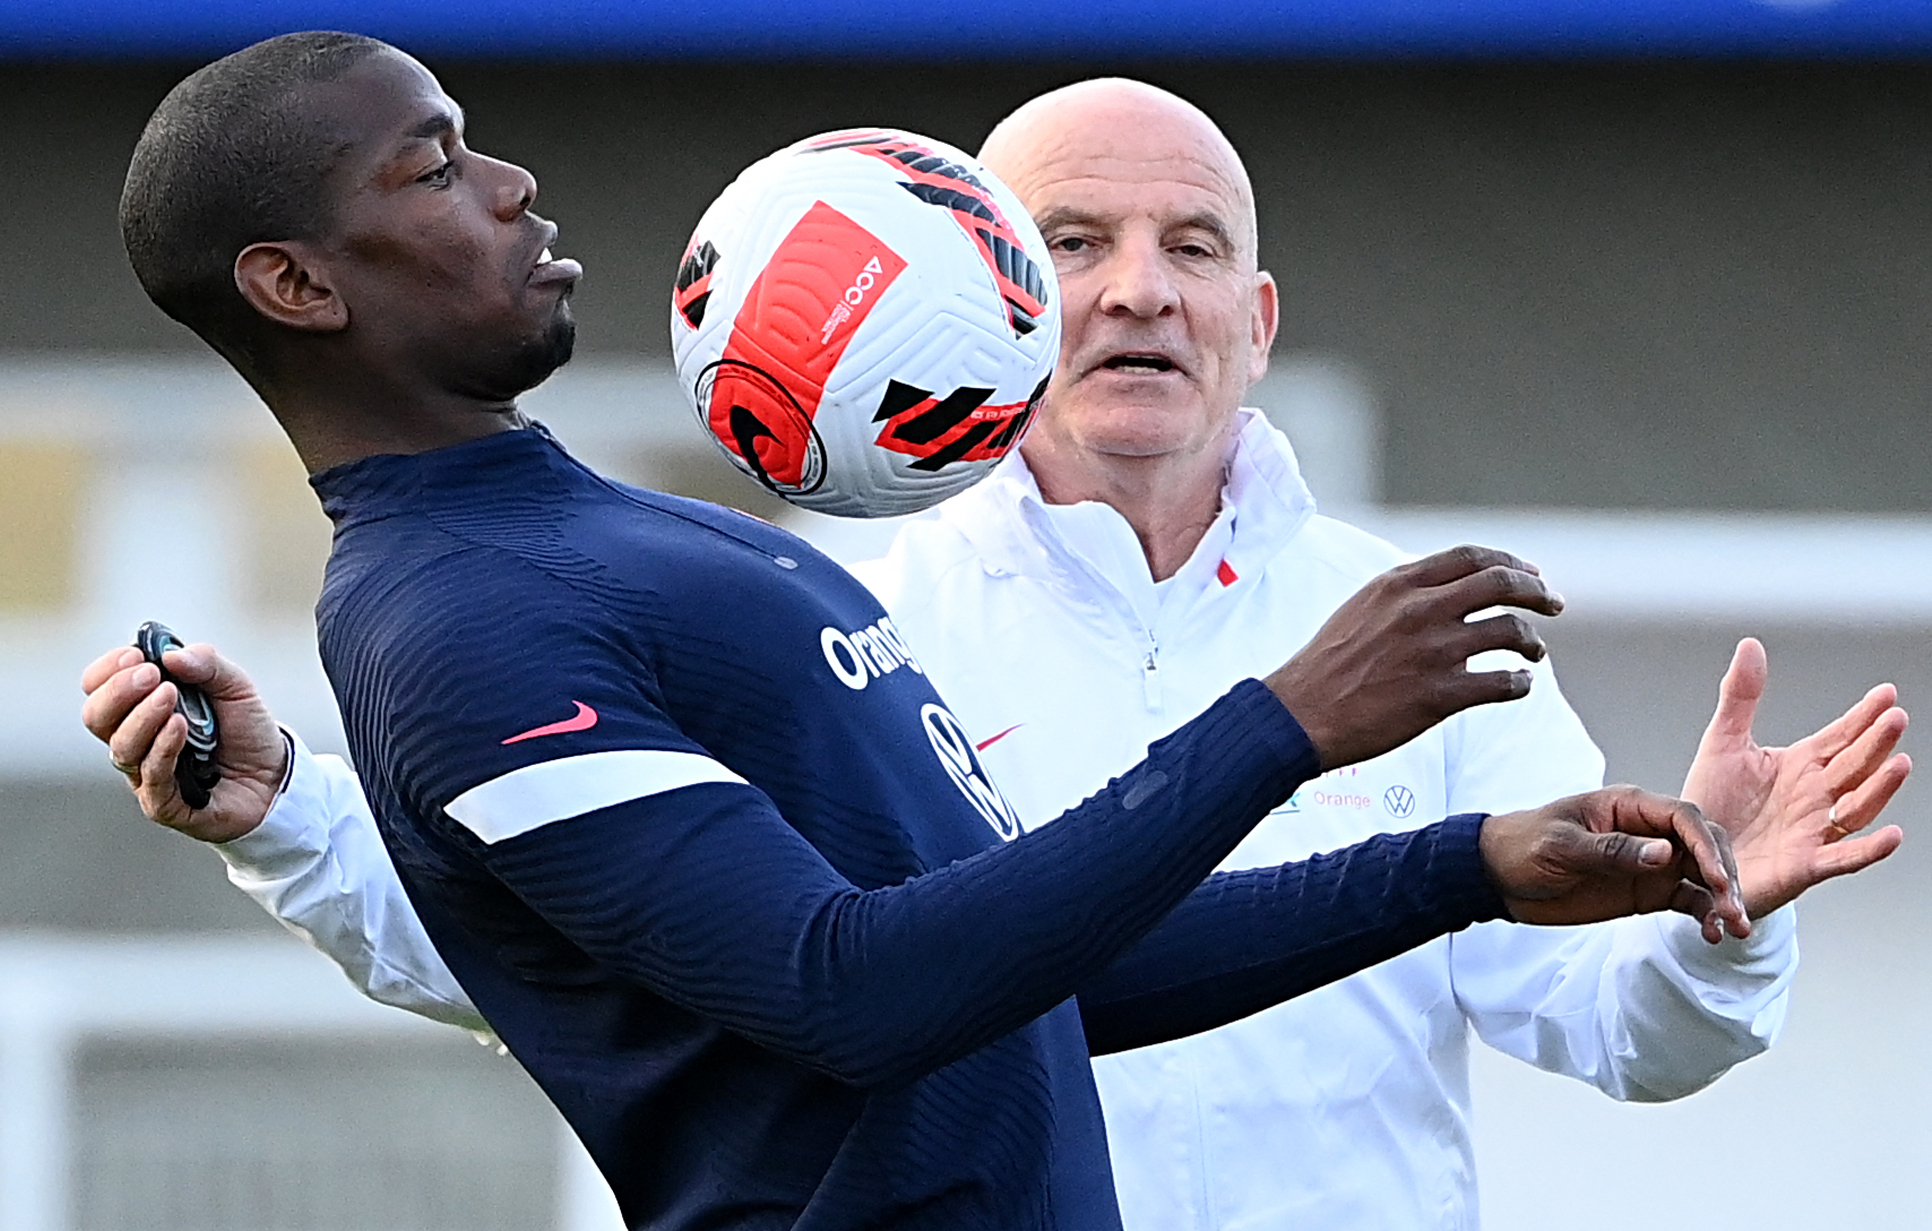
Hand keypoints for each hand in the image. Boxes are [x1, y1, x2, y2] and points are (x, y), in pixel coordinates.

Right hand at [79, 642, 284, 842]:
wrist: (276, 776)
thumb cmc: (247, 732)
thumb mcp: (236, 687)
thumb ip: (207, 665)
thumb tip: (171, 654)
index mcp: (142, 708)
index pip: (98, 688)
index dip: (109, 671)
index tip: (135, 655)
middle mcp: (137, 740)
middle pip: (96, 717)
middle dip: (118, 691)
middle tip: (151, 675)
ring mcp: (146, 773)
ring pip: (121, 747)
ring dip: (143, 717)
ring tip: (170, 696)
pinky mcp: (165, 804)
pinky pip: (151, 776)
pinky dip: (163, 747)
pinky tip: (179, 727)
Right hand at [1265, 545, 1562, 769]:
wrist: (1301, 713)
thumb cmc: (1326, 666)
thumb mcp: (1360, 609)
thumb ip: (1404, 595)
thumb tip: (1446, 591)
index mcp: (1400, 584)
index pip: (1473, 557)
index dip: (1511, 562)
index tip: (1530, 573)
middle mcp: (1421, 610)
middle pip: (1503, 584)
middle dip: (1537, 592)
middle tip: (1553, 604)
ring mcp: (1433, 651)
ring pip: (1511, 632)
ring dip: (1532, 641)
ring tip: (1534, 653)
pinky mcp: (1441, 695)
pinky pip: (1503, 683)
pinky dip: (1520, 683)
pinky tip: (1518, 686)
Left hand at [1481, 786, 1749, 943]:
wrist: (1499, 876)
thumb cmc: (1523, 846)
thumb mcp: (1562, 847)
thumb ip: (1613, 850)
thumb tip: (1664, 853)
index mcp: (1628, 807)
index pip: (1683, 818)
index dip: (1706, 845)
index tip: (1719, 877)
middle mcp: (1648, 832)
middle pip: (1704, 845)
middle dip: (1725, 874)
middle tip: (1734, 907)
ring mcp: (1651, 862)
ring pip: (1703, 875)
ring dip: (1723, 899)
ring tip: (1734, 928)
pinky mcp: (1647, 890)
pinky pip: (1687, 899)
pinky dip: (1704, 914)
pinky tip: (1713, 934)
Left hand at [1680, 637, 1908, 917]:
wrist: (1691, 859)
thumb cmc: (1712, 806)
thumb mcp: (1722, 744)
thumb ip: (1740, 697)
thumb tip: (1751, 646)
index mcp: (1800, 766)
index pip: (1840, 736)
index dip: (1863, 716)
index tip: (1886, 694)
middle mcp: (1815, 796)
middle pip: (1854, 766)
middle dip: (1875, 743)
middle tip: (1895, 717)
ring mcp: (1814, 831)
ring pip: (1857, 807)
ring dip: (1880, 788)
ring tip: (1899, 763)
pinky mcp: (1805, 865)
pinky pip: (1844, 858)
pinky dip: (1869, 849)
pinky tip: (1892, 836)